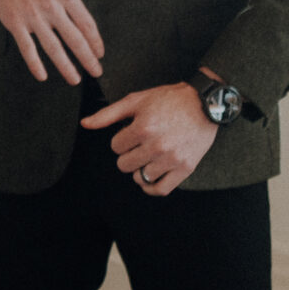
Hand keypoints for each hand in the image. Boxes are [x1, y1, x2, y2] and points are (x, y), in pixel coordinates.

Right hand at [0, 0, 122, 84]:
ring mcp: (31, 16)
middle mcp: (50, 7)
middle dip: (87, 58)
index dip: (95, 41)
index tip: (100, 53)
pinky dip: (34, 63)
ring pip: (52, 47)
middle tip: (97, 72)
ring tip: (75, 79)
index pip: (86, 23)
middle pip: (73, 38)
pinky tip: (42, 76)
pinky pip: (26, 47)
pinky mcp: (14, 21)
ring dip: (65, 66)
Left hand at [82, 80, 218, 195]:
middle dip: (128, 155)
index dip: (121, 140)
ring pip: (141, 178)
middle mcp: (157, 145)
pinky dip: (151, 188)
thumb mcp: (136, 101)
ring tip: (147, 157)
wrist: (204, 104)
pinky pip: (161, 189)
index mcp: (143, 128)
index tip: (131, 134)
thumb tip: (85, 124)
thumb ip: (108, 114)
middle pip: (125, 165)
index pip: (115, 147)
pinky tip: (150, 178)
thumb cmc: (168, 100)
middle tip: (139, 146)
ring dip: (140, 169)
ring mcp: (172, 159)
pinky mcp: (185, 168)